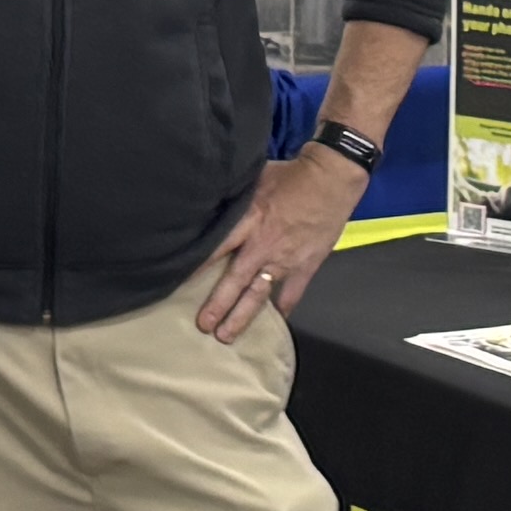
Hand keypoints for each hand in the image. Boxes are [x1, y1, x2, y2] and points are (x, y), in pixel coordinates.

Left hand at [198, 142, 367, 342]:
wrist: (332, 178)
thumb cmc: (291, 174)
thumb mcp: (255, 179)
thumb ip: (235, 197)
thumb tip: (211, 199)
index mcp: (248, 221)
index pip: (217, 248)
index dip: (197, 267)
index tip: (178, 284)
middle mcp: (263, 245)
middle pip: (235, 280)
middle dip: (218, 305)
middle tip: (203, 326)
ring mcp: (285, 260)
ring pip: (259, 294)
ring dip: (242, 316)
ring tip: (227, 336)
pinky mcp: (306, 265)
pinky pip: (292, 294)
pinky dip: (283, 309)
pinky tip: (274, 323)